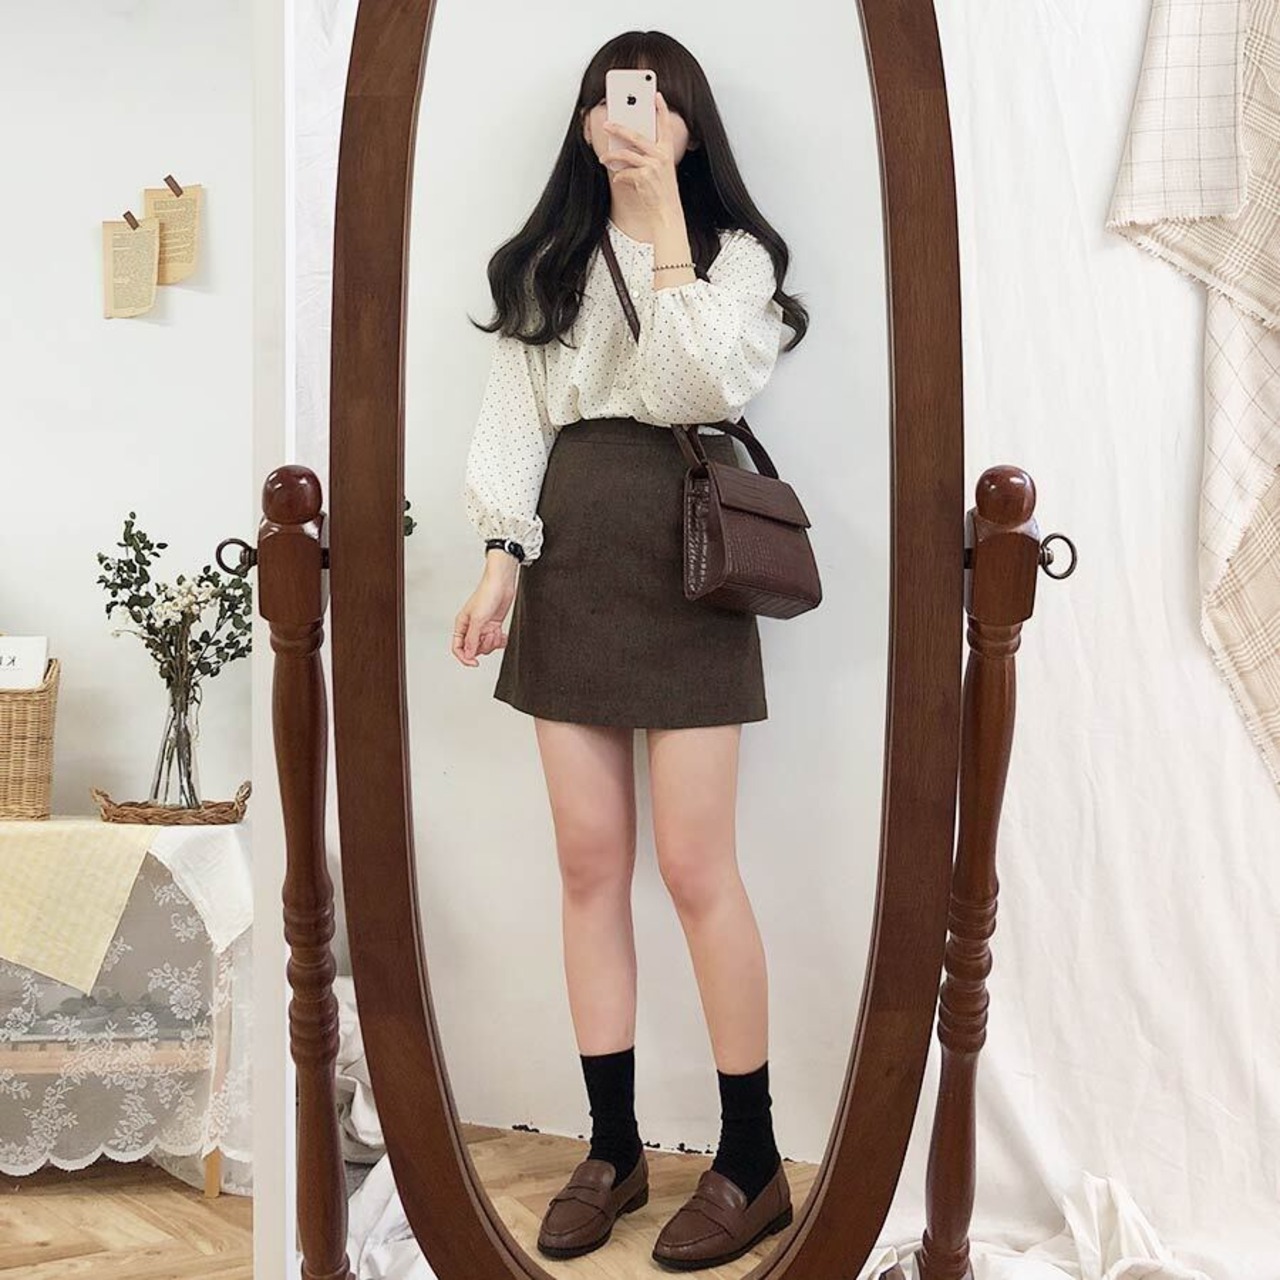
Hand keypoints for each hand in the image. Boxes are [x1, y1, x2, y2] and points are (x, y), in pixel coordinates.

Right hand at [451, 559, 517, 666]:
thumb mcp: (478, 619)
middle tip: (489, 636)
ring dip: (493, 641)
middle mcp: (471, 628)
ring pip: (486, 646)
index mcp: (462, 625)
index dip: (465, 658)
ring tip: (496, 631)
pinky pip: (495, 641)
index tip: (475, 663)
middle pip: (474, 649)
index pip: (458, 648)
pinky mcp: (493, 626)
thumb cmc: (487, 594)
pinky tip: (502, 633)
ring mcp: (483, 628)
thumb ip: (472, 639)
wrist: (502, 584)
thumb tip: (468, 654)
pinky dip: (500, 640)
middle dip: (484, 645)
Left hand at [602, 91, 681, 220]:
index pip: (665, 125)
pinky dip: (619, 176)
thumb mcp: (661, 169)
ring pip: (625, 155)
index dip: (661, 109)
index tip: (657, 95)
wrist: (666, 211)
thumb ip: (648, 155)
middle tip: (606, 125)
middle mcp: (661, 155)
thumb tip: (627, 147)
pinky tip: (618, 179)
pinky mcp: (644, 177)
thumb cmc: (662, 190)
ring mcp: (653, 165)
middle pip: (635, 136)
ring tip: (604, 159)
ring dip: (611, 157)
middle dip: (618, 129)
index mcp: (667, 151)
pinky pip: (624, 172)